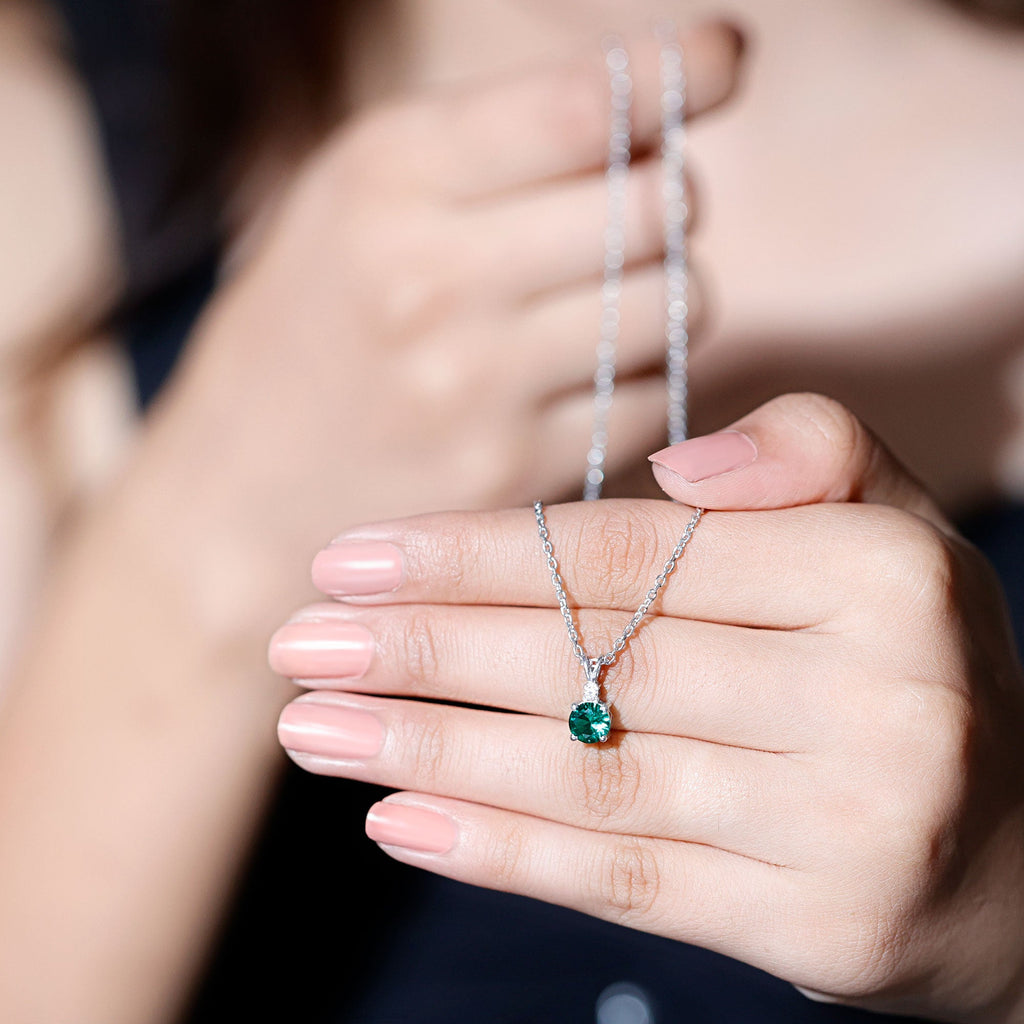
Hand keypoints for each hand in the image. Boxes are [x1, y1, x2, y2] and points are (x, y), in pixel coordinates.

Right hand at [125, 24, 741, 636]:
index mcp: (386, 179)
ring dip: (666, 292)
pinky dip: (641, 382)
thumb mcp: (356, 202)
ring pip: (677, 304)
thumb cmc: (307, 335)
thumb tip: (658, 91)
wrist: (233, 503)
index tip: (723, 61)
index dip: (678, 73)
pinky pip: (654, 401)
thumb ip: (495, 145)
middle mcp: (433, 279)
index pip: (586, 106)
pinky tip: (581, 383)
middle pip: (657, 205)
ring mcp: (477, 388)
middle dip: (668, 199)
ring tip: (600, 304)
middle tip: (636, 213)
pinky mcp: (516, 476)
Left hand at [270, 393, 1023, 1021]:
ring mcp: (851, 826)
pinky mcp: (818, 927)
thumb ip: (809, 455)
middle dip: (425, 652)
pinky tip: (398, 823)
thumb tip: (675, 461)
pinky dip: (501, 852)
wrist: (1018, 843)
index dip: (480, 553)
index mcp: (882, 576)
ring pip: (591, 777)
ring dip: (431, 754)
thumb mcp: (891, 532)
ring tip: (312, 731)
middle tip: (299, 643)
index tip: (354, 555)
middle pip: (595, 666)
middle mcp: (877, 700)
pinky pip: (629, 880)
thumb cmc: (916, 659)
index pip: (633, 557)